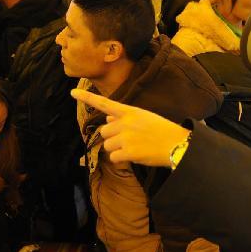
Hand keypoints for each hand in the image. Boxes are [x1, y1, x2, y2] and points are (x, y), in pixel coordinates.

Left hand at [71, 89, 189, 166]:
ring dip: (117, 150)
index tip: (72, 92)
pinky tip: (135, 156)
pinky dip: (122, 160)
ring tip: (135, 148)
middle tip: (130, 141)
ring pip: (108, 146)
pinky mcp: (128, 152)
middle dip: (113, 138)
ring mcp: (126, 137)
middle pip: (104, 132)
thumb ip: (124, 118)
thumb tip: (106, 121)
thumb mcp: (144, 118)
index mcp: (130, 111)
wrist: (178, 144)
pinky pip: (114, 158)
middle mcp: (126, 122)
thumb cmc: (162, 131)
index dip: (87, 97)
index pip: (105, 103)